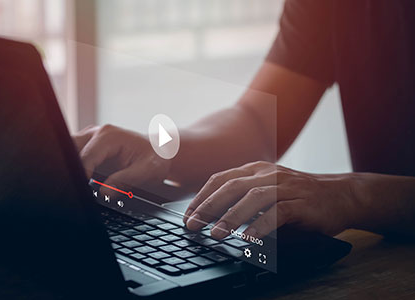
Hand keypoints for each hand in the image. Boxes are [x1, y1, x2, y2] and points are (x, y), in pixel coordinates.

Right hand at [73, 124, 170, 193]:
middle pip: (69, 150)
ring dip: (72, 168)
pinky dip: (76, 170)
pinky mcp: (89, 149)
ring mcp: (90, 140)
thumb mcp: (147, 172)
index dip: (81, 176)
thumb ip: (125, 181)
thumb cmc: (155, 159)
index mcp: (108, 136)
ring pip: (68, 152)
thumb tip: (104, 193)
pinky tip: (84, 182)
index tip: (83, 191)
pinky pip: (74, 157)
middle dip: (70, 169)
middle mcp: (96, 134)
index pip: (84, 157)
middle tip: (80, 187)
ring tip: (83, 185)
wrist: (159, 152)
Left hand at [184, 161, 356, 238]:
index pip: (221, 179)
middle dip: (209, 206)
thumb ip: (245, 199)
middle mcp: (268, 174)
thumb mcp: (269, 191)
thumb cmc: (299, 196)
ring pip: (252, 198)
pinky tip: (249, 238)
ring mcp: (286, 186)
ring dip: (231, 216)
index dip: (201, 196)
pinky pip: (277, 213)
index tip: (188, 215)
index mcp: (256, 169)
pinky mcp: (301, 202)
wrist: (341, 194)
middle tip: (193, 225)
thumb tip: (214, 219)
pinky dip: (261, 225)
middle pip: (231, 186)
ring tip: (216, 234)